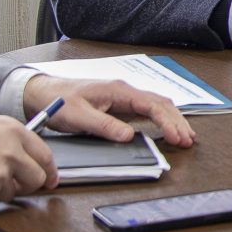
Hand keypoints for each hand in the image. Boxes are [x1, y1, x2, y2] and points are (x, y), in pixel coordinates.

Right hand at [0, 113, 59, 209]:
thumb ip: (6, 138)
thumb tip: (22, 152)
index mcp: (12, 131)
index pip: (44, 155)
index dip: (48, 170)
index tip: (50, 178)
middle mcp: (12, 152)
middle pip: (37, 179)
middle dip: (27, 185)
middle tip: (10, 184)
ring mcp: (0, 174)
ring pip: (12, 193)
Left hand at [19, 74, 198, 148]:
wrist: (43, 92)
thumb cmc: (59, 101)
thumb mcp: (79, 116)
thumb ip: (104, 126)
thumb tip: (128, 136)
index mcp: (118, 91)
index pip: (152, 105)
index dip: (167, 122)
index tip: (177, 136)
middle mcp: (125, 91)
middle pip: (160, 103)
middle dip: (177, 121)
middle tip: (188, 140)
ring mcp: (124, 98)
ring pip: (157, 105)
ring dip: (172, 119)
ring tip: (185, 136)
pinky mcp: (120, 105)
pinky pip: (148, 110)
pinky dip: (162, 119)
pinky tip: (168, 128)